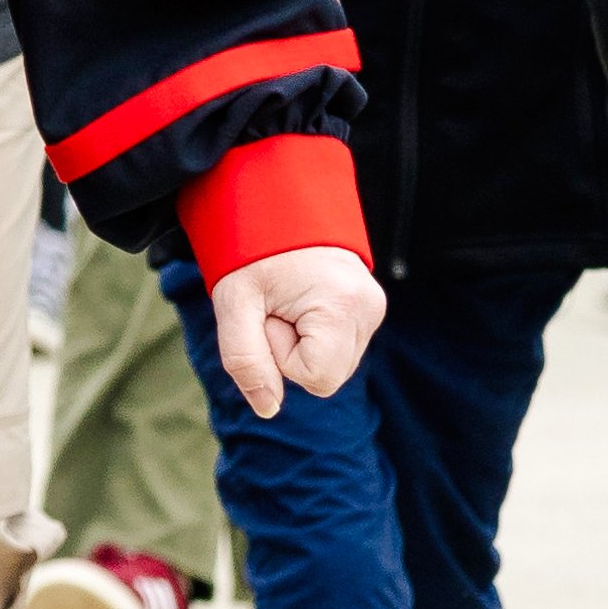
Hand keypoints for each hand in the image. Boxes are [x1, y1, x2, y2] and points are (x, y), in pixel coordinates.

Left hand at [199, 243, 386, 418]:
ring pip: (334, 364)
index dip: (282, 356)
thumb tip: (268, 408)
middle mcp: (369, 309)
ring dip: (303, 342)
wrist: (275, 200)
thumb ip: (246, 361)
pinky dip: (315, 333)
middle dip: (293, 351)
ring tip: (288, 299)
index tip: (270, 314)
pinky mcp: (370, 306)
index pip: (315, 378)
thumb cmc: (251, 250)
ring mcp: (374, 307)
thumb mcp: (234, 304)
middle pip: (328, 376)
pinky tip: (302, 300)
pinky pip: (339, 346)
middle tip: (276, 305)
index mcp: (343, 306)